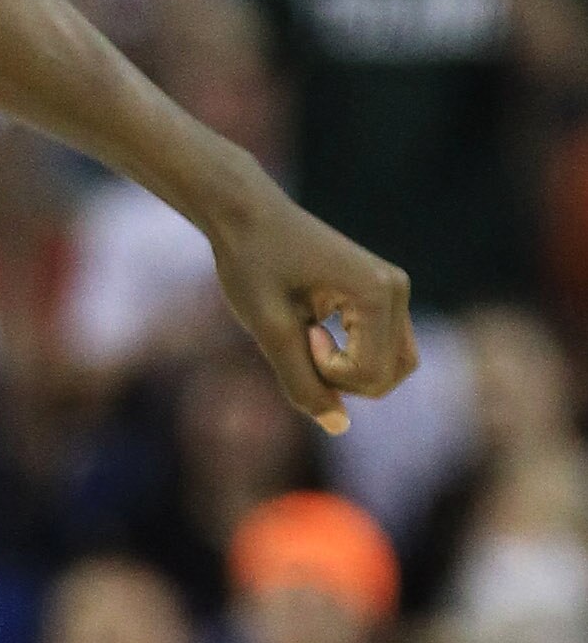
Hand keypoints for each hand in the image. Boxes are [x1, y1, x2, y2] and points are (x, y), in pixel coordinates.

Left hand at [207, 176, 417, 435]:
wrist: (245, 215)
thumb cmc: (252, 265)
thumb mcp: (270, 332)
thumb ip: (302, 383)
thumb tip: (338, 427)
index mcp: (379, 293)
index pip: (370, 375)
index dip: (325, 374)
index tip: (296, 335)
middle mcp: (397, 289)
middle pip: (390, 374)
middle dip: (342, 378)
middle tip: (300, 341)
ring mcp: (394, 289)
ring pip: (391, 365)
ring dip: (347, 369)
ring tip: (306, 335)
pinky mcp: (382, 293)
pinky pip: (380, 347)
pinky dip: (348, 355)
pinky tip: (312, 329)